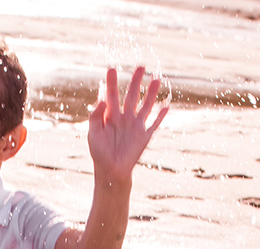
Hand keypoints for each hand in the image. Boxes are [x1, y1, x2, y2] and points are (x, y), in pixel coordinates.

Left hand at [88, 66, 168, 183]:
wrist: (111, 171)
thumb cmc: (99, 153)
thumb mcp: (93, 133)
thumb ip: (96, 116)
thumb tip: (102, 99)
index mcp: (110, 115)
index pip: (112, 95)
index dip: (112, 82)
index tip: (112, 68)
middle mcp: (124, 117)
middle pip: (132, 95)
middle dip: (136, 81)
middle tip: (140, 66)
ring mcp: (136, 125)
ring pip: (146, 105)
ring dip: (151, 93)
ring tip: (156, 79)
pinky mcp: (145, 135)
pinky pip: (155, 123)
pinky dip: (161, 115)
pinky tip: (167, 105)